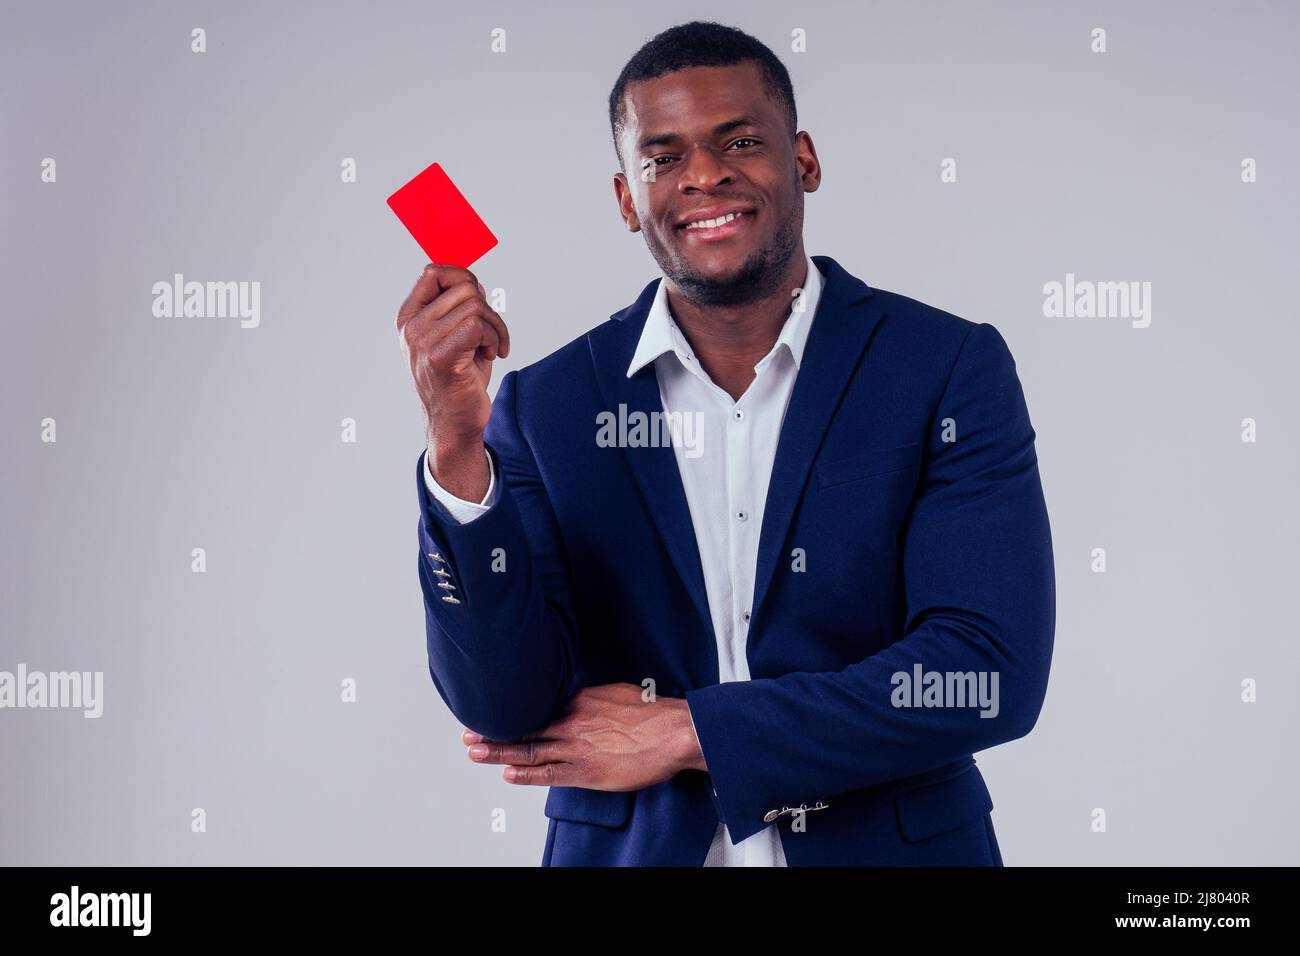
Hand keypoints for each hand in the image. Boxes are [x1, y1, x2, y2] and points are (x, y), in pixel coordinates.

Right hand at [396, 262, 510, 500]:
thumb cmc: (459, 382)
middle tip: (492, 335)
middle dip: (488, 308)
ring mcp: (422, 341)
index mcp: (410, 318)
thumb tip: (474, 284)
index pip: (434, 272)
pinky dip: (494, 338)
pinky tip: (492, 356)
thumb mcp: (457, 338)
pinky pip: (477, 325)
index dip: (464, 279)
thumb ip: (461, 310)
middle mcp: (411, 327)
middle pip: (463, 286)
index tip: (480, 306)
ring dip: (495, 327)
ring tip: (492, 348)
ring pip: (475, 306)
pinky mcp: (440, 356)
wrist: (454, 424)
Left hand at [462, 683, 707, 789]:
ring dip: (499, 751)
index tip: (495, 712)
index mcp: (579, 700)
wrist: (676, 731)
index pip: (539, 707)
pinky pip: (549, 774)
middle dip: (494, 731)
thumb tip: (580, 701)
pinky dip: (526, 774)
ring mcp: (577, 746)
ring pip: (529, 749)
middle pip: (526, 726)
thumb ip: (592, 698)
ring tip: (474, 752)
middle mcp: (572, 720)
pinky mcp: (587, 771)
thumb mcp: (616, 692)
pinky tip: (507, 773)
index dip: (514, 713)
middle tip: (468, 733)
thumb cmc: (654, 713)